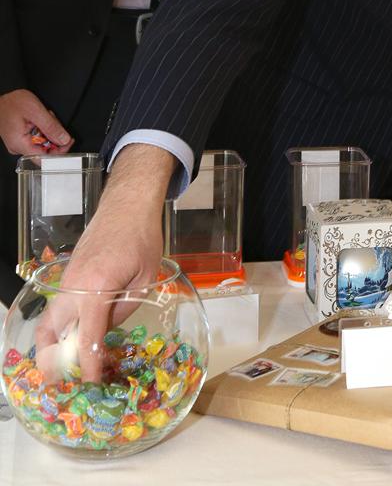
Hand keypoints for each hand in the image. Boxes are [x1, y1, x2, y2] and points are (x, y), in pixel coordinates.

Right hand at [0, 89, 72, 154]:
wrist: (2, 97)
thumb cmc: (12, 102)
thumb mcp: (36, 111)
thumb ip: (51, 127)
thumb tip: (64, 139)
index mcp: (20, 144)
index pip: (44, 158)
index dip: (59, 152)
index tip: (68, 142)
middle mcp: (18, 147)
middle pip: (44, 150)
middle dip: (53, 135)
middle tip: (52, 120)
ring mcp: (19, 143)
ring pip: (42, 143)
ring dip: (47, 129)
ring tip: (43, 116)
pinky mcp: (20, 138)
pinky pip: (36, 138)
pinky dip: (42, 128)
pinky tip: (39, 119)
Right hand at [34, 144, 175, 381]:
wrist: (128, 203)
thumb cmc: (143, 237)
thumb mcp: (146, 278)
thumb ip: (124, 309)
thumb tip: (106, 331)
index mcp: (97, 288)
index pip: (86, 338)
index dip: (88, 366)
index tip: (90, 385)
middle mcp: (74, 285)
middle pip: (51, 332)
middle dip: (53, 361)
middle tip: (63, 382)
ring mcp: (68, 278)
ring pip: (49, 319)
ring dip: (52, 344)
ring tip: (64, 365)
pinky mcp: (69, 273)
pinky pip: (59, 305)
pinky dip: (60, 324)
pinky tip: (75, 335)